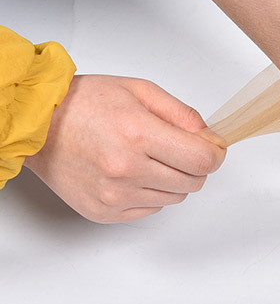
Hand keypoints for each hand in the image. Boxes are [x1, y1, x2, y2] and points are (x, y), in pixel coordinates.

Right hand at [24, 75, 226, 222]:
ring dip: (174, 179)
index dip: (216, 153)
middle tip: (179, 147)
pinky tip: (135, 172)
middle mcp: (126, 169)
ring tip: (150, 156)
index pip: (202, 160)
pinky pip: (151, 209)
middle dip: (196, 164)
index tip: (213, 146)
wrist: (40, 124)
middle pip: (193, 182)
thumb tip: (209, 138)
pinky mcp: (103, 212)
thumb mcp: (142, 91)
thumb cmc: (87, 103)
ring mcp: (113, 195)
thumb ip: (182, 115)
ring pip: (175, 197)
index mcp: (139, 134)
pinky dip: (152, 192)